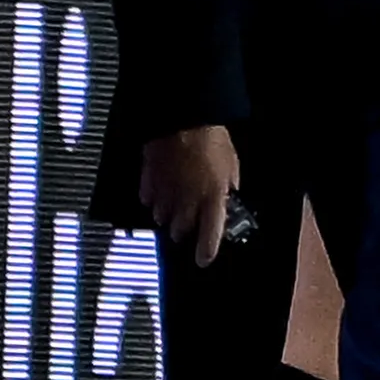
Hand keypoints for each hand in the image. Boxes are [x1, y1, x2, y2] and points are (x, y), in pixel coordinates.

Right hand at [139, 125, 239, 266]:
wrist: (183, 120)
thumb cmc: (212, 141)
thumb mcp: (232, 167)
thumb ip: (227, 189)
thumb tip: (226, 200)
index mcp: (212, 198)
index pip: (209, 235)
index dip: (206, 251)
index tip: (203, 260)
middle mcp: (186, 202)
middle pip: (181, 230)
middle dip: (186, 230)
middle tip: (191, 223)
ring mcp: (164, 194)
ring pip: (162, 218)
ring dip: (169, 215)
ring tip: (176, 204)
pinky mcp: (147, 183)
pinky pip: (148, 200)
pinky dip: (154, 199)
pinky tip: (161, 190)